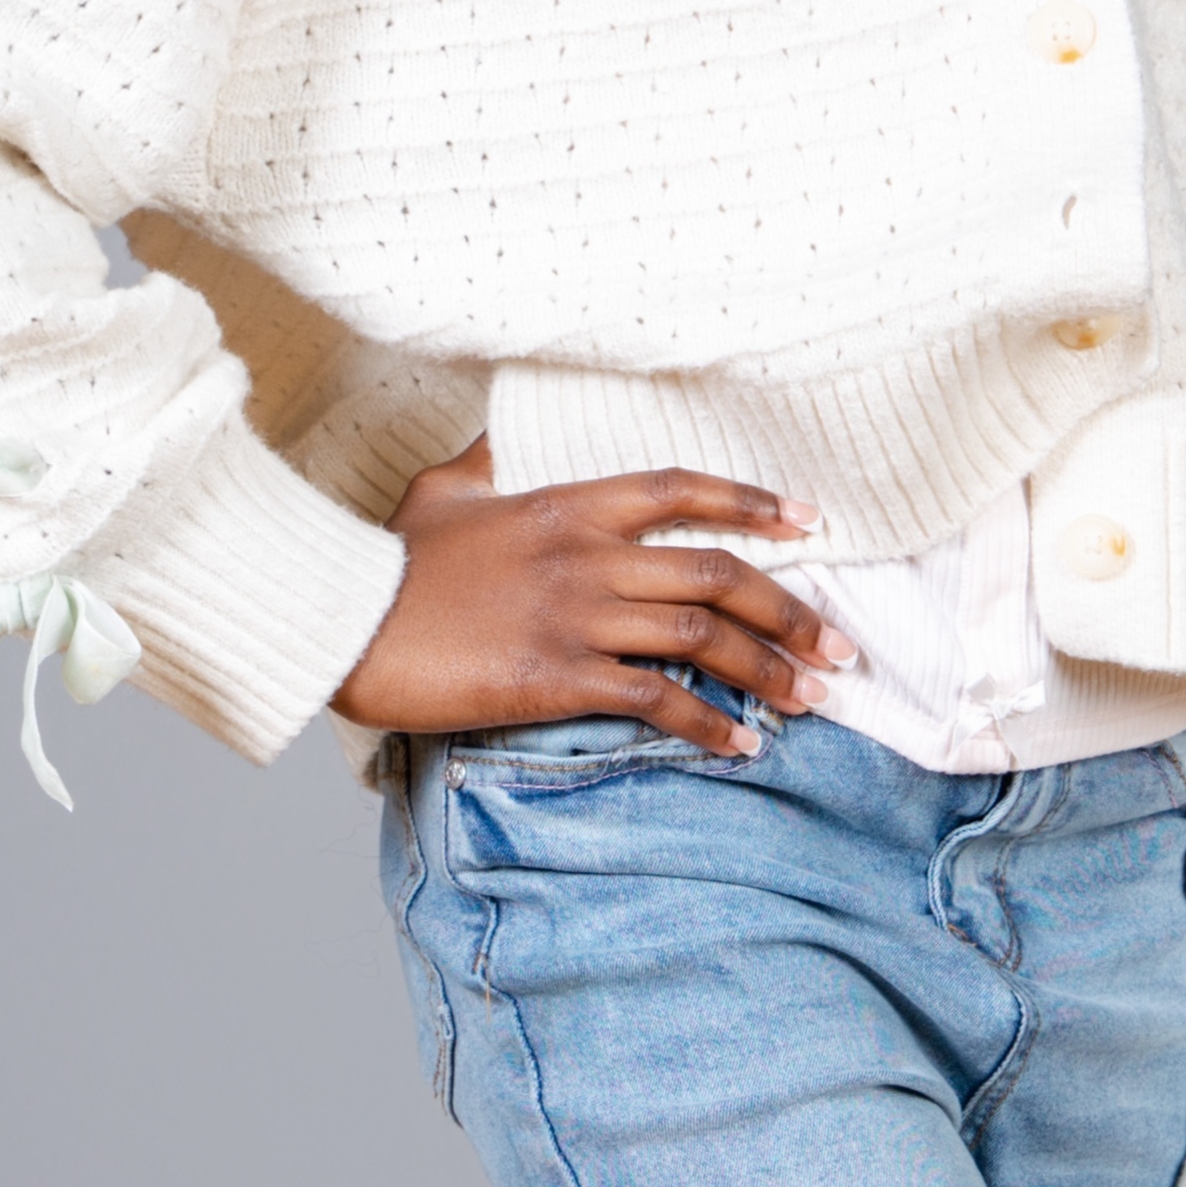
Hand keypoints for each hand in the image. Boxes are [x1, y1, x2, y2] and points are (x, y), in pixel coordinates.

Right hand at [334, 439, 857, 752]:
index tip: (809, 520)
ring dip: (770, 670)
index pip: (680, 490)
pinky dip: (708, 725)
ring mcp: (577, 618)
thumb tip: (498, 440)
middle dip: (791, 611)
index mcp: (567, 504)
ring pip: (703, 638)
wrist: (346, 622)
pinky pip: (656, 700)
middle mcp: (587, 556)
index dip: (750, 501)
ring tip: (813, 698)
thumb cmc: (387, 562)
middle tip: (839, 647)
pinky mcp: (557, 679)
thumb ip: (486, 464)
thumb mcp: (441, 492)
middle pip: (718, 574)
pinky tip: (740, 745)